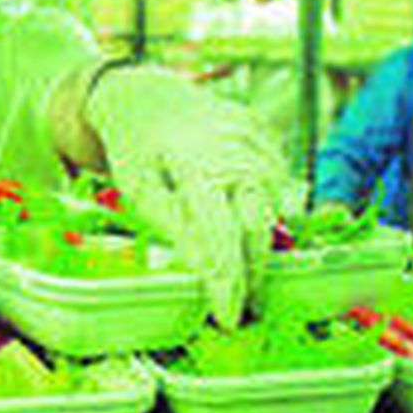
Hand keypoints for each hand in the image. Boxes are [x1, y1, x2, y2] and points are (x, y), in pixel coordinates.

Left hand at [86, 67, 288, 328]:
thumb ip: (177, 229)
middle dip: (252, 272)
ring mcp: (258, 139)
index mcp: (195, 163)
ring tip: (240, 268)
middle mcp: (236, 148)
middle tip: (242, 307)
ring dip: (258, 242)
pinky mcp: (270, 136)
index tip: (230, 317)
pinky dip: (261, 209)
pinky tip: (240, 214)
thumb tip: (209, 274)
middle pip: (258, 225)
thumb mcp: (141, 190)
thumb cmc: (136, 148)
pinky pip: (276, 186)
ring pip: (273, 208)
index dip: (227, 281)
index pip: (220, 235)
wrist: (147, 95)